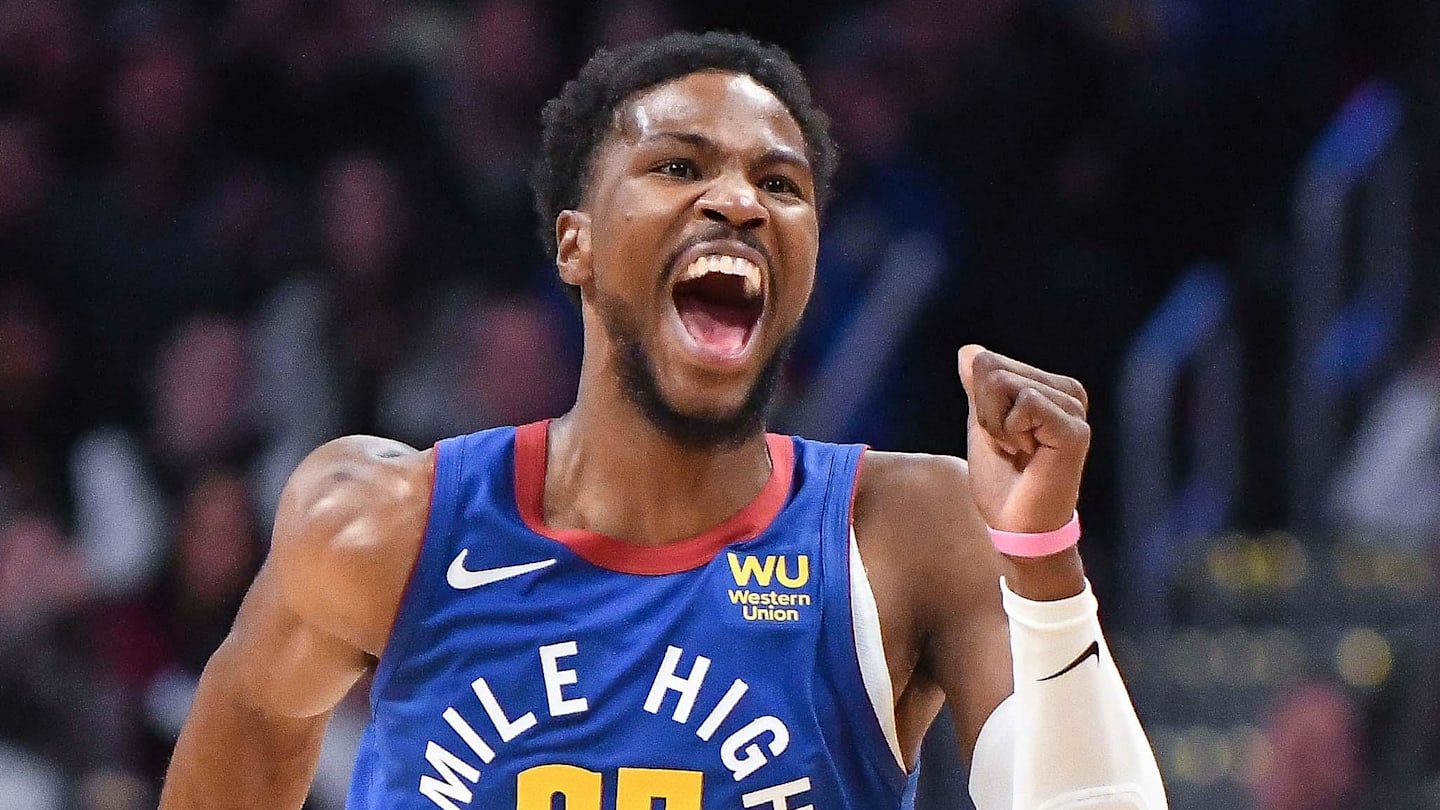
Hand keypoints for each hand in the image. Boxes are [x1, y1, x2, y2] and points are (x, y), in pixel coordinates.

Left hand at [957, 345, 1090, 534]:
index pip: (986, 360)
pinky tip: (1030, 455)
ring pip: (1001, 382)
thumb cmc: (1002, 480)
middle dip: (985, 411)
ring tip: (1021, 452)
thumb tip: (969, 351)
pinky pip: (1024, 402)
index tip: (1000, 435)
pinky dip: (1011, 432)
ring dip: (996, 425)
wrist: (1017, 526)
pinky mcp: (1075, 427)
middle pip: (990, 367)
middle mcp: (1067, 390)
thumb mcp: (982, 424)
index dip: (977, 403)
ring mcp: (1074, 407)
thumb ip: (978, 388)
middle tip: (1009, 446)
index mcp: (1049, 385)